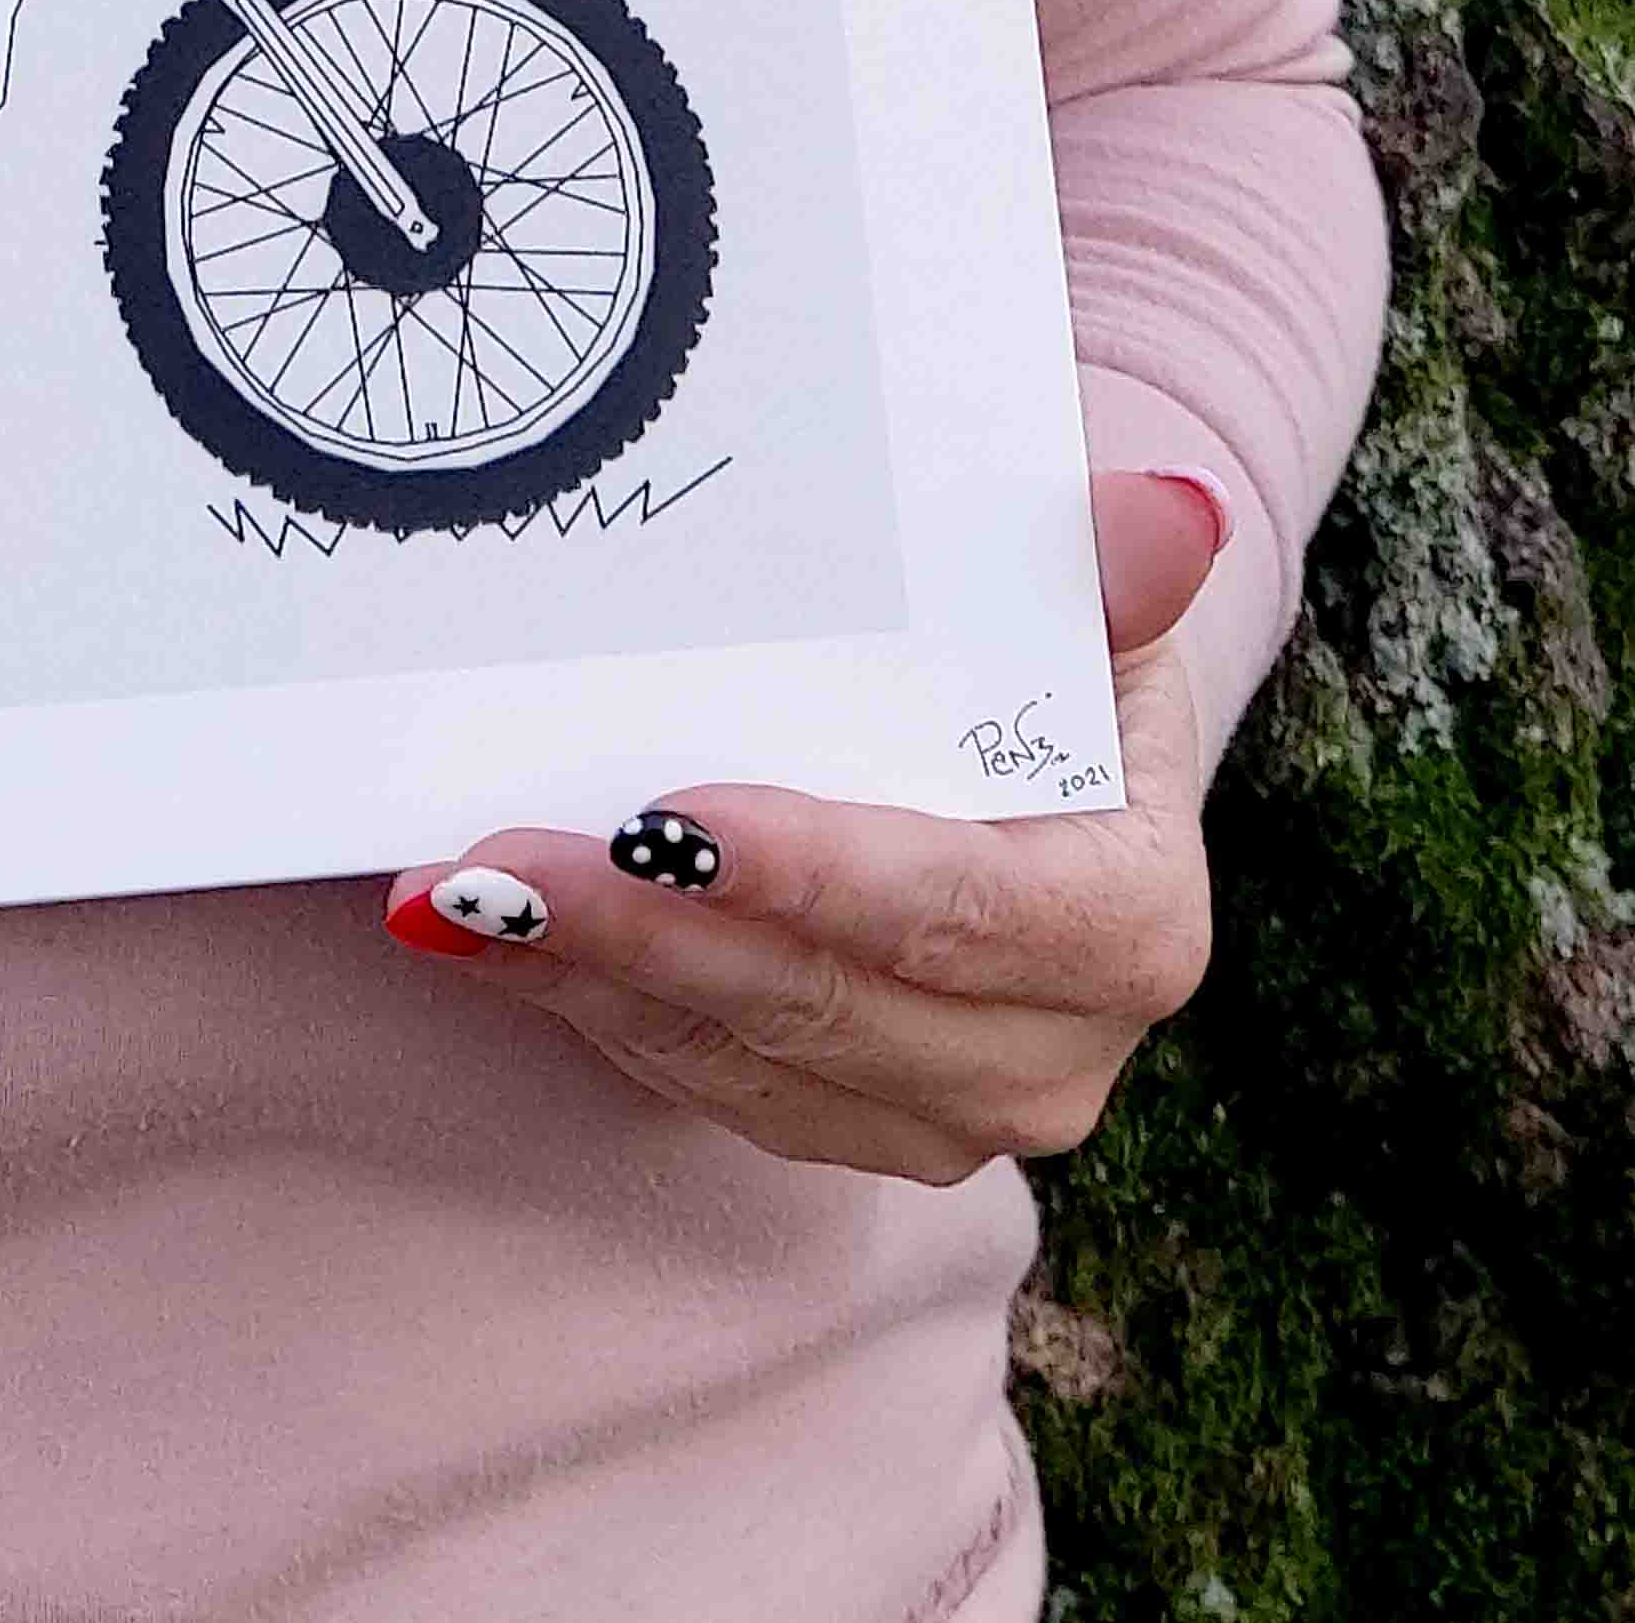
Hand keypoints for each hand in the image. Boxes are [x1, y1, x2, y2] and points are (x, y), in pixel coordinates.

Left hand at [374, 470, 1227, 1184]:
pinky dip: (584, 1009)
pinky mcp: (847, 1125)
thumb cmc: (1048, 667)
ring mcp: (947, 1112)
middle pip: (824, 1001)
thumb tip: (1173, 510)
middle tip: (503, 859)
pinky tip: (483, 938)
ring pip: (743, 1060)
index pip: (957, 912)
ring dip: (589, 978)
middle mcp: (1051, 1055)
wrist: (1039, 774)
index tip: (674, 821)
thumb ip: (1107, 566)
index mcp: (1129, 928)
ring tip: (462, 892)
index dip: (817, 876)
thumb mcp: (1080, 605)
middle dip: (650, 933)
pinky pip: (700, 1086)